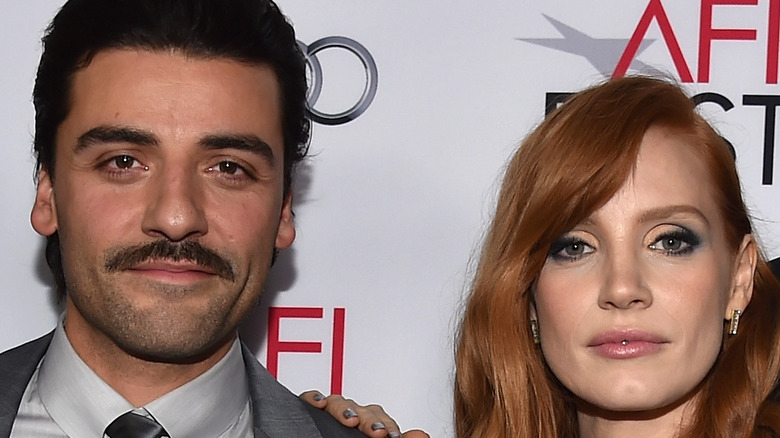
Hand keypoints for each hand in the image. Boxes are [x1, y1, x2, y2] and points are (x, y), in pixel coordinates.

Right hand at [300, 391, 428, 437]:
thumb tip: (421, 435)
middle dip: (370, 420)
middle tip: (377, 433)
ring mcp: (333, 413)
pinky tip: (320, 403)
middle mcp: (352, 415)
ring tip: (350, 421)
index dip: (387, 427)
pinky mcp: (312, 413)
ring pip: (339, 402)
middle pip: (362, 410)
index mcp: (370, 424)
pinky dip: (314, 397)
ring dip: (346, 410)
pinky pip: (310, 398)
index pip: (380, 419)